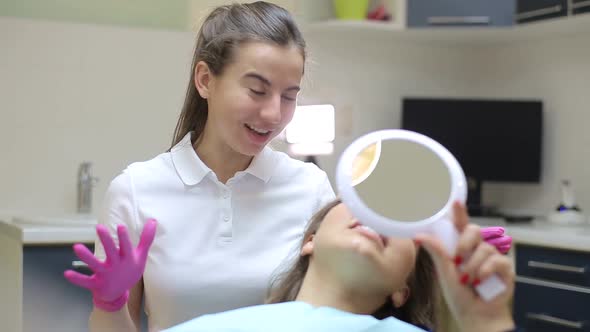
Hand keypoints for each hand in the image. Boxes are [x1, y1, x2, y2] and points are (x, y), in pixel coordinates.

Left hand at [64, 219, 156, 311]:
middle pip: (111, 252)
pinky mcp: (96, 284)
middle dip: (106, 240)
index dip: (123, 237)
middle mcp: (116, 266)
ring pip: (95, 265)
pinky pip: (85, 281)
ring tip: (76, 247)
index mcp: (127, 258)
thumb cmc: (130, 270)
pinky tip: (67, 273)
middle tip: (99, 227)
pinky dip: (77, 279)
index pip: (126, 246)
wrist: (120, 293)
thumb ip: (146, 238)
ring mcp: (106, 275)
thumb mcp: (140, 256)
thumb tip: (153, 220)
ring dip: (86, 257)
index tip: (120, 226)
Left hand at [415, 202, 514, 331]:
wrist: (475, 314)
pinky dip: (486, 271)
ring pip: (484, 248)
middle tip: (457, 259)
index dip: (459, 212)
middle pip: (474, 230)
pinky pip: (497, 260)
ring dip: (473, 266)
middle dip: (465, 243)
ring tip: (468, 280)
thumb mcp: (444, 271)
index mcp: (461, 246)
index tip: (455, 202)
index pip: (460, 224)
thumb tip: (419, 236)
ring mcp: (492, 257)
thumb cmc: (459, 294)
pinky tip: (480, 281)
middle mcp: (477, 248)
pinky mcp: (505, 268)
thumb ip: (437, 251)